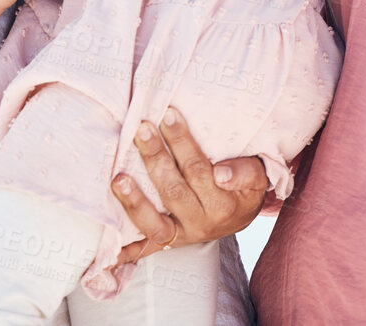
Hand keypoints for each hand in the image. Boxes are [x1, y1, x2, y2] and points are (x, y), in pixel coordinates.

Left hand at [109, 108, 267, 264]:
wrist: (240, 218)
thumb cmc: (245, 188)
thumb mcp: (257, 178)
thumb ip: (245, 172)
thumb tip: (221, 172)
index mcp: (224, 204)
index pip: (200, 170)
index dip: (183, 143)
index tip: (169, 114)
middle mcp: (201, 223)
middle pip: (174, 190)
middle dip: (156, 157)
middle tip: (141, 129)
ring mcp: (181, 235)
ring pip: (155, 223)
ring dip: (134, 201)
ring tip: (118, 178)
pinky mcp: (167, 243)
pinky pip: (144, 249)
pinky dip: (126, 251)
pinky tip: (108, 248)